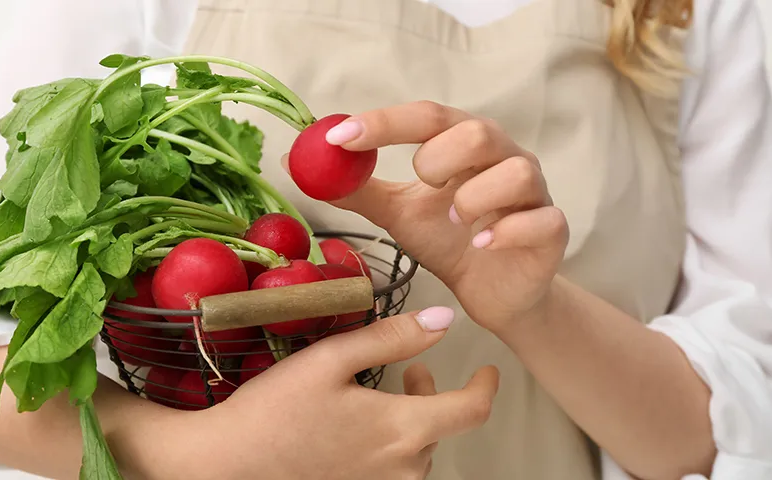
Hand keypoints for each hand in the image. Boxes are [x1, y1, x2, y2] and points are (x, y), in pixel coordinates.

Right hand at [130, 308, 497, 479]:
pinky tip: (358, 430)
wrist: (227, 464)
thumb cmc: (275, 409)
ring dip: (411, 420)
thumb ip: (391, 338)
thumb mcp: (332, 359)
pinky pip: (393, 470)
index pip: (471, 411)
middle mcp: (402, 467)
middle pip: (441, 429)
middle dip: (432, 396)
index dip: (486, 386)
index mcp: (402, 429)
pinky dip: (391, 445)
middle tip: (411, 371)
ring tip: (380, 397)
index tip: (487, 369)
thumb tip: (444, 319)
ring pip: (417, 451)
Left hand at [315, 102, 568, 330]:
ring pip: (516, 172)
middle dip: (439, 157)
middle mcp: (504, 157)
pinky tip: (480, 245)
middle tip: (421, 184)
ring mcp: (534, 193)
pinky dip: (506, 230)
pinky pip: (540, 220)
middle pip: (478, 131)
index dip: (384, 123)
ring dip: (475, 196)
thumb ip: (355, 190)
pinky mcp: (552, 230)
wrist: (493, 291)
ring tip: (455, 221)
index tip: (339, 137)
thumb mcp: (397, 213)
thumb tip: (294, 164)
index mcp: (464, 144)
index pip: (427, 116)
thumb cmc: (448, 240)